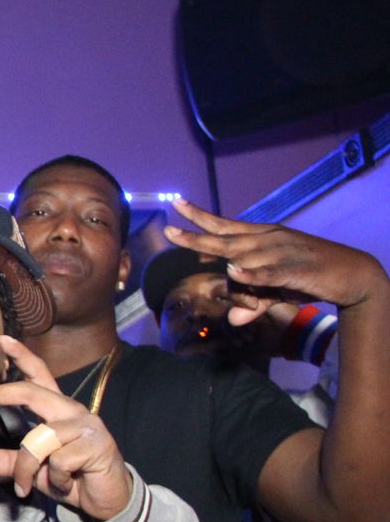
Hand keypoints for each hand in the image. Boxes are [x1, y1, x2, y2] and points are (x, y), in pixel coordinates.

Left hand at [0, 336, 131, 520]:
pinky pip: (58, 461)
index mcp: (58, 411)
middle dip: (1, 393)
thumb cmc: (71, 479)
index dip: (23, 357)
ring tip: (27, 487)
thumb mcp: (33, 471)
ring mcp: (86, 426)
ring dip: (27, 469)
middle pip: (33, 393)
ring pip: (38, 440)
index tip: (2, 341)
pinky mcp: (96, 444)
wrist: (107, 502)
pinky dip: (55, 480)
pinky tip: (68, 484)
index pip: (41, 377)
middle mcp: (72, 411)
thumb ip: (7, 462)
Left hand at [165, 199, 389, 324]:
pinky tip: (235, 271)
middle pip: (225, 238)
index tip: (177, 203)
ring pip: (242, 259)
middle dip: (196, 236)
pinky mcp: (294, 268)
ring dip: (232, 275)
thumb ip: (253, 300)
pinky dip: (251, 272)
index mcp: (261, 237)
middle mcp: (267, 239)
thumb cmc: (309, 277)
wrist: (351, 273)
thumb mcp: (276, 290)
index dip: (200, 216)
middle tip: (169, 230)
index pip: (225, 225)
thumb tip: (233, 318)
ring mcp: (280, 252)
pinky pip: (267, 271)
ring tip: (239, 290)